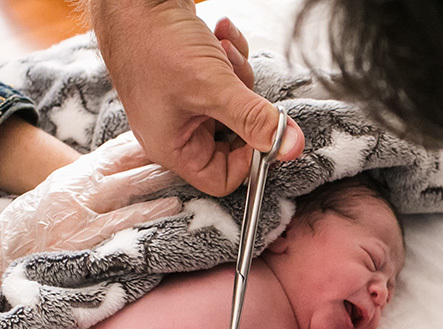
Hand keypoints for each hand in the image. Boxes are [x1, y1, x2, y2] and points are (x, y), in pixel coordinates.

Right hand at [0, 132, 182, 303]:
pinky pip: (122, 226)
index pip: (116, 152)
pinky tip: (174, 212)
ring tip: (195, 177)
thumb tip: (131, 167)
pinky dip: (149, 217)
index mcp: (73, 177)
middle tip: (199, 149)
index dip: (148, 144)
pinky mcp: (82, 243)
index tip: (179, 131)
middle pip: (128, 168)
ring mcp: (79, 216)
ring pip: (128, 192)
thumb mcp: (58, 195)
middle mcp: (76, 191)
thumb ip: (93, 182)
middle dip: (163, 159)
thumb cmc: (31, 231)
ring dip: (163, 184)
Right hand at [91, 1, 304, 194]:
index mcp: (173, 147)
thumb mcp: (213, 87)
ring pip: (235, 105)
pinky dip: (231, 56)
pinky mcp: (190, 79)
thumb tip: (290, 146)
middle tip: (239, 83)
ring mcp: (183, 103)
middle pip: (234, 139)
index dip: (250, 159)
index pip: (223, 178)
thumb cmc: (152, 42)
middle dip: (245, 107)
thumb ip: (255, 119)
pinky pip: (226, 79)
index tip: (266, 132)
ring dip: (238, 74)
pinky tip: (221, 34)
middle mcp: (177, 130)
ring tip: (223, 51)